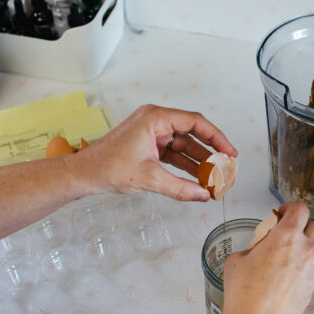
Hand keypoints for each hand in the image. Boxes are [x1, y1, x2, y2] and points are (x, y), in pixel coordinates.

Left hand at [73, 104, 236, 201]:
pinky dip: (184, 165)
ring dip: (198, 161)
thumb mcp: (149, 178)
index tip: (229, 152)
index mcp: (155, 119)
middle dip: (209, 152)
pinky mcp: (148, 145)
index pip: (195, 122)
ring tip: (214, 177)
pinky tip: (197, 179)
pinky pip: (173, 153)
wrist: (84, 174)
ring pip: (183, 145)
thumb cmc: (107, 168)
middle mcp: (155, 121)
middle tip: (226, 166)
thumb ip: (180, 188)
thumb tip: (203, 195)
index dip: (217, 137)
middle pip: (191, 133)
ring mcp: (151, 133)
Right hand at [221, 202, 313, 313]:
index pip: (300, 210)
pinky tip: (286, 277)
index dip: (290, 208)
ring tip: (284, 259)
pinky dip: (303, 267)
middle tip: (285, 234)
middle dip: (301, 226)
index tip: (281, 213)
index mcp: (286, 236)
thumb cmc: (244, 293)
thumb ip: (254, 247)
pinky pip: (312, 268)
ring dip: (303, 248)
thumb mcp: (237, 260)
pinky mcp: (313, 286)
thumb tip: (260, 250)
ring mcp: (312, 269)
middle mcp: (305, 249)